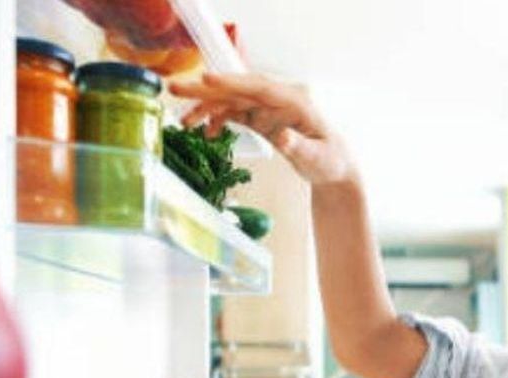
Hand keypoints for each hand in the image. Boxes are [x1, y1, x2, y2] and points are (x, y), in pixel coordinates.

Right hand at [169, 72, 356, 184]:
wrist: (332, 167)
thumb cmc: (330, 161)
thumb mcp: (319, 158)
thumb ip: (300, 148)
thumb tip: (284, 137)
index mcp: (295, 102)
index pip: (260, 87)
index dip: (233, 83)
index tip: (207, 80)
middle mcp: (279, 100)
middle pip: (239, 89)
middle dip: (207, 90)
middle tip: (175, 88)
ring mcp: (268, 108)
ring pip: (232, 101)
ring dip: (206, 107)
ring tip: (184, 120)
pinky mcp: (261, 118)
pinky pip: (235, 113)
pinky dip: (218, 120)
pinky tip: (206, 133)